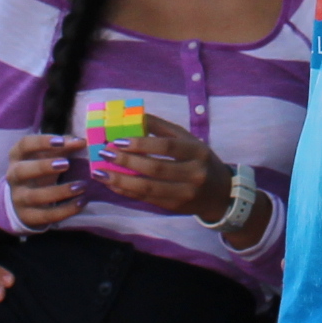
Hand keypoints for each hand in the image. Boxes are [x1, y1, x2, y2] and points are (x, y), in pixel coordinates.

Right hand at [6, 134, 81, 230]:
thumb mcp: (48, 156)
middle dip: (43, 167)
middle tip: (66, 164)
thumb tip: (81, 141)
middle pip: (22, 170)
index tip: (61, 141)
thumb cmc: (40, 170)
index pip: (24, 145)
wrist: (24, 200)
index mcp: (17, 156)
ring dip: (59, 191)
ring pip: (34, 196)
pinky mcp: (28, 216)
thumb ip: (64, 146)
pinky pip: (45, 215)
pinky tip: (80, 202)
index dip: (41, 142)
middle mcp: (14, 176)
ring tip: (81, 186)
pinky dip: (64, 210)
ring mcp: (18, 198)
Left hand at [93, 112, 230, 222]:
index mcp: (197, 152)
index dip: (142, 144)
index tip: (118, 140)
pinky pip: (147, 199)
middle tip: (105, 153)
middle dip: (127, 161)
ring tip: (101, 172)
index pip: (167, 147)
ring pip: (148, 188)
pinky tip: (112, 183)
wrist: (220, 193)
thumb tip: (135, 115)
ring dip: (121, 180)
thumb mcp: (188, 139)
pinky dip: (127, 191)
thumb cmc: (199, 160)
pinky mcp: (175, 207)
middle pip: (156, 169)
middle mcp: (194, 174)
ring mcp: (185, 194)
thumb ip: (162, 128)